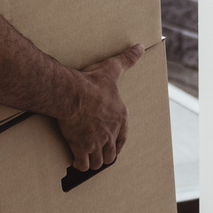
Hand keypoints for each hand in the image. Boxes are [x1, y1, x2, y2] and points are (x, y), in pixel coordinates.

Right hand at [57, 43, 143, 172]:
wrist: (73, 93)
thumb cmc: (91, 82)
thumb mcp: (112, 69)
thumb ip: (127, 60)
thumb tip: (139, 48)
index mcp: (120, 117)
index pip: (123, 138)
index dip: (117, 144)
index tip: (111, 147)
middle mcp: (111, 132)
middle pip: (111, 153)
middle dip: (105, 155)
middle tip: (97, 154)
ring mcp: (97, 142)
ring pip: (99, 161)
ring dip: (94, 161)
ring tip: (87, 160)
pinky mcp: (81, 147)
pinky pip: (83, 163)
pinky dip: (80, 164)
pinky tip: (76, 161)